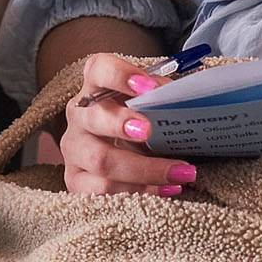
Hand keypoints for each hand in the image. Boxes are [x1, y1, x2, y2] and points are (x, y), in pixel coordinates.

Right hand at [57, 51, 194, 197]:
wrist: (116, 148)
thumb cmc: (136, 118)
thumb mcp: (146, 103)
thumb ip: (162, 98)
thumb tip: (186, 99)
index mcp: (96, 85)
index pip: (99, 69)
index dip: (120, 75)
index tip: (148, 86)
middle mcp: (79, 115)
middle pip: (93, 118)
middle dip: (120, 124)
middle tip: (149, 131)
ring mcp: (74, 149)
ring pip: (101, 161)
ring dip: (145, 169)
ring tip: (180, 172)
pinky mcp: (76, 181)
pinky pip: (104, 191)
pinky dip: (140, 191)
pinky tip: (167, 189)